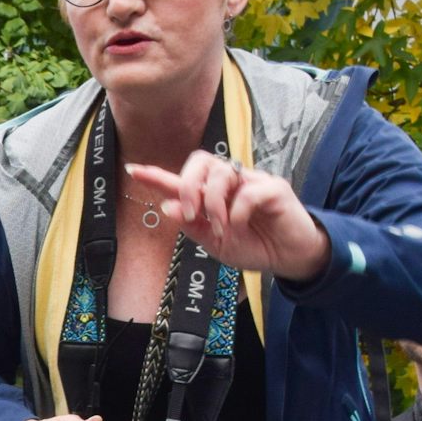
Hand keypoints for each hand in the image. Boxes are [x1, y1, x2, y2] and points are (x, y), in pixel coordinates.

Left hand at [128, 155, 331, 283]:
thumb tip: (166, 207)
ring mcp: (253, 182)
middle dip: (188, 186)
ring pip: (222, 173)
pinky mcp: (274, 188)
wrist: (288, 259)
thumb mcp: (215, 244)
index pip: (182, 180)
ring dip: (214, 204)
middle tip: (191, 214)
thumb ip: (192, 227)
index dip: (157, 176)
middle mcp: (231, 183)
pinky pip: (248, 192)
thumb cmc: (254, 247)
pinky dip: (238, 212)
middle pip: (201, 161)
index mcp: (213, 196)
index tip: (133, 170)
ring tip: (222, 229)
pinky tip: (242, 225)